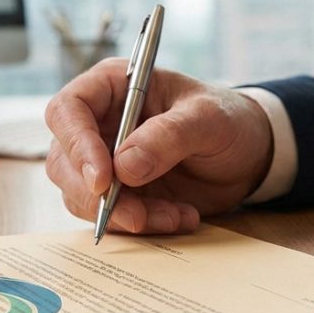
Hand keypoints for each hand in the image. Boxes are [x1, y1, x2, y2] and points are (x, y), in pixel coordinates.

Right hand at [45, 59, 273, 233]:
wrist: (249, 155)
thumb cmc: (227, 120)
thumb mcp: (208, 118)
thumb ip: (169, 136)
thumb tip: (123, 166)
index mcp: (113, 87)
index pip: (68, 110)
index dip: (76, 144)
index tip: (102, 180)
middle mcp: (99, 124)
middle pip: (64, 161)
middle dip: (96, 195)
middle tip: (137, 215)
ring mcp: (105, 162)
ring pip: (82, 196)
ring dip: (125, 215)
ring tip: (176, 215)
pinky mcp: (119, 194)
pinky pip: (110, 217)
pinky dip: (143, 225)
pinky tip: (180, 217)